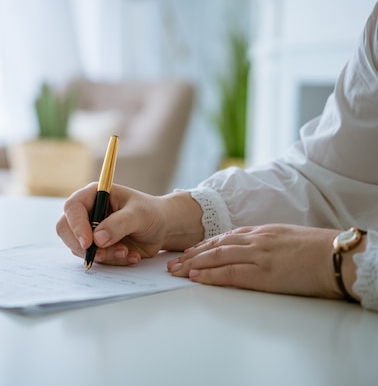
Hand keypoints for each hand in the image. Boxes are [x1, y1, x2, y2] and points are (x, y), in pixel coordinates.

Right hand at [56, 183, 203, 265]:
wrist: (162, 228)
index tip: (88, 242)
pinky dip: (111, 261)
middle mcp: (87, 212)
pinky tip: (130, 255)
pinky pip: (94, 258)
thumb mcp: (139, 214)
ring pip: (79, 248)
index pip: (72, 208)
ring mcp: (90, 231)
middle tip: (101, 255)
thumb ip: (119, 224)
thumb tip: (97, 238)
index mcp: (93, 195)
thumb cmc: (151, 213)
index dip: (76, 225)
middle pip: (65, 229)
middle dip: (82, 246)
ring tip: (127, 252)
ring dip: (102, 255)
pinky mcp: (96, 247)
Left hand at [168, 224, 347, 298]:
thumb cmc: (320, 251)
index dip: (204, 245)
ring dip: (192, 264)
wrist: (337, 257)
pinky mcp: (262, 273)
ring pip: (216, 257)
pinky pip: (229, 273)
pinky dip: (210, 275)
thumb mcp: (290, 239)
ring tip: (175, 270)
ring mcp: (257, 255)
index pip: (225, 237)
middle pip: (215, 246)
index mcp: (263, 232)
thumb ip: (270, 243)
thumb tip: (259, 253)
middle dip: (191, 254)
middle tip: (172, 262)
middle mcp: (256, 240)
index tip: (189, 251)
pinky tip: (196, 277)